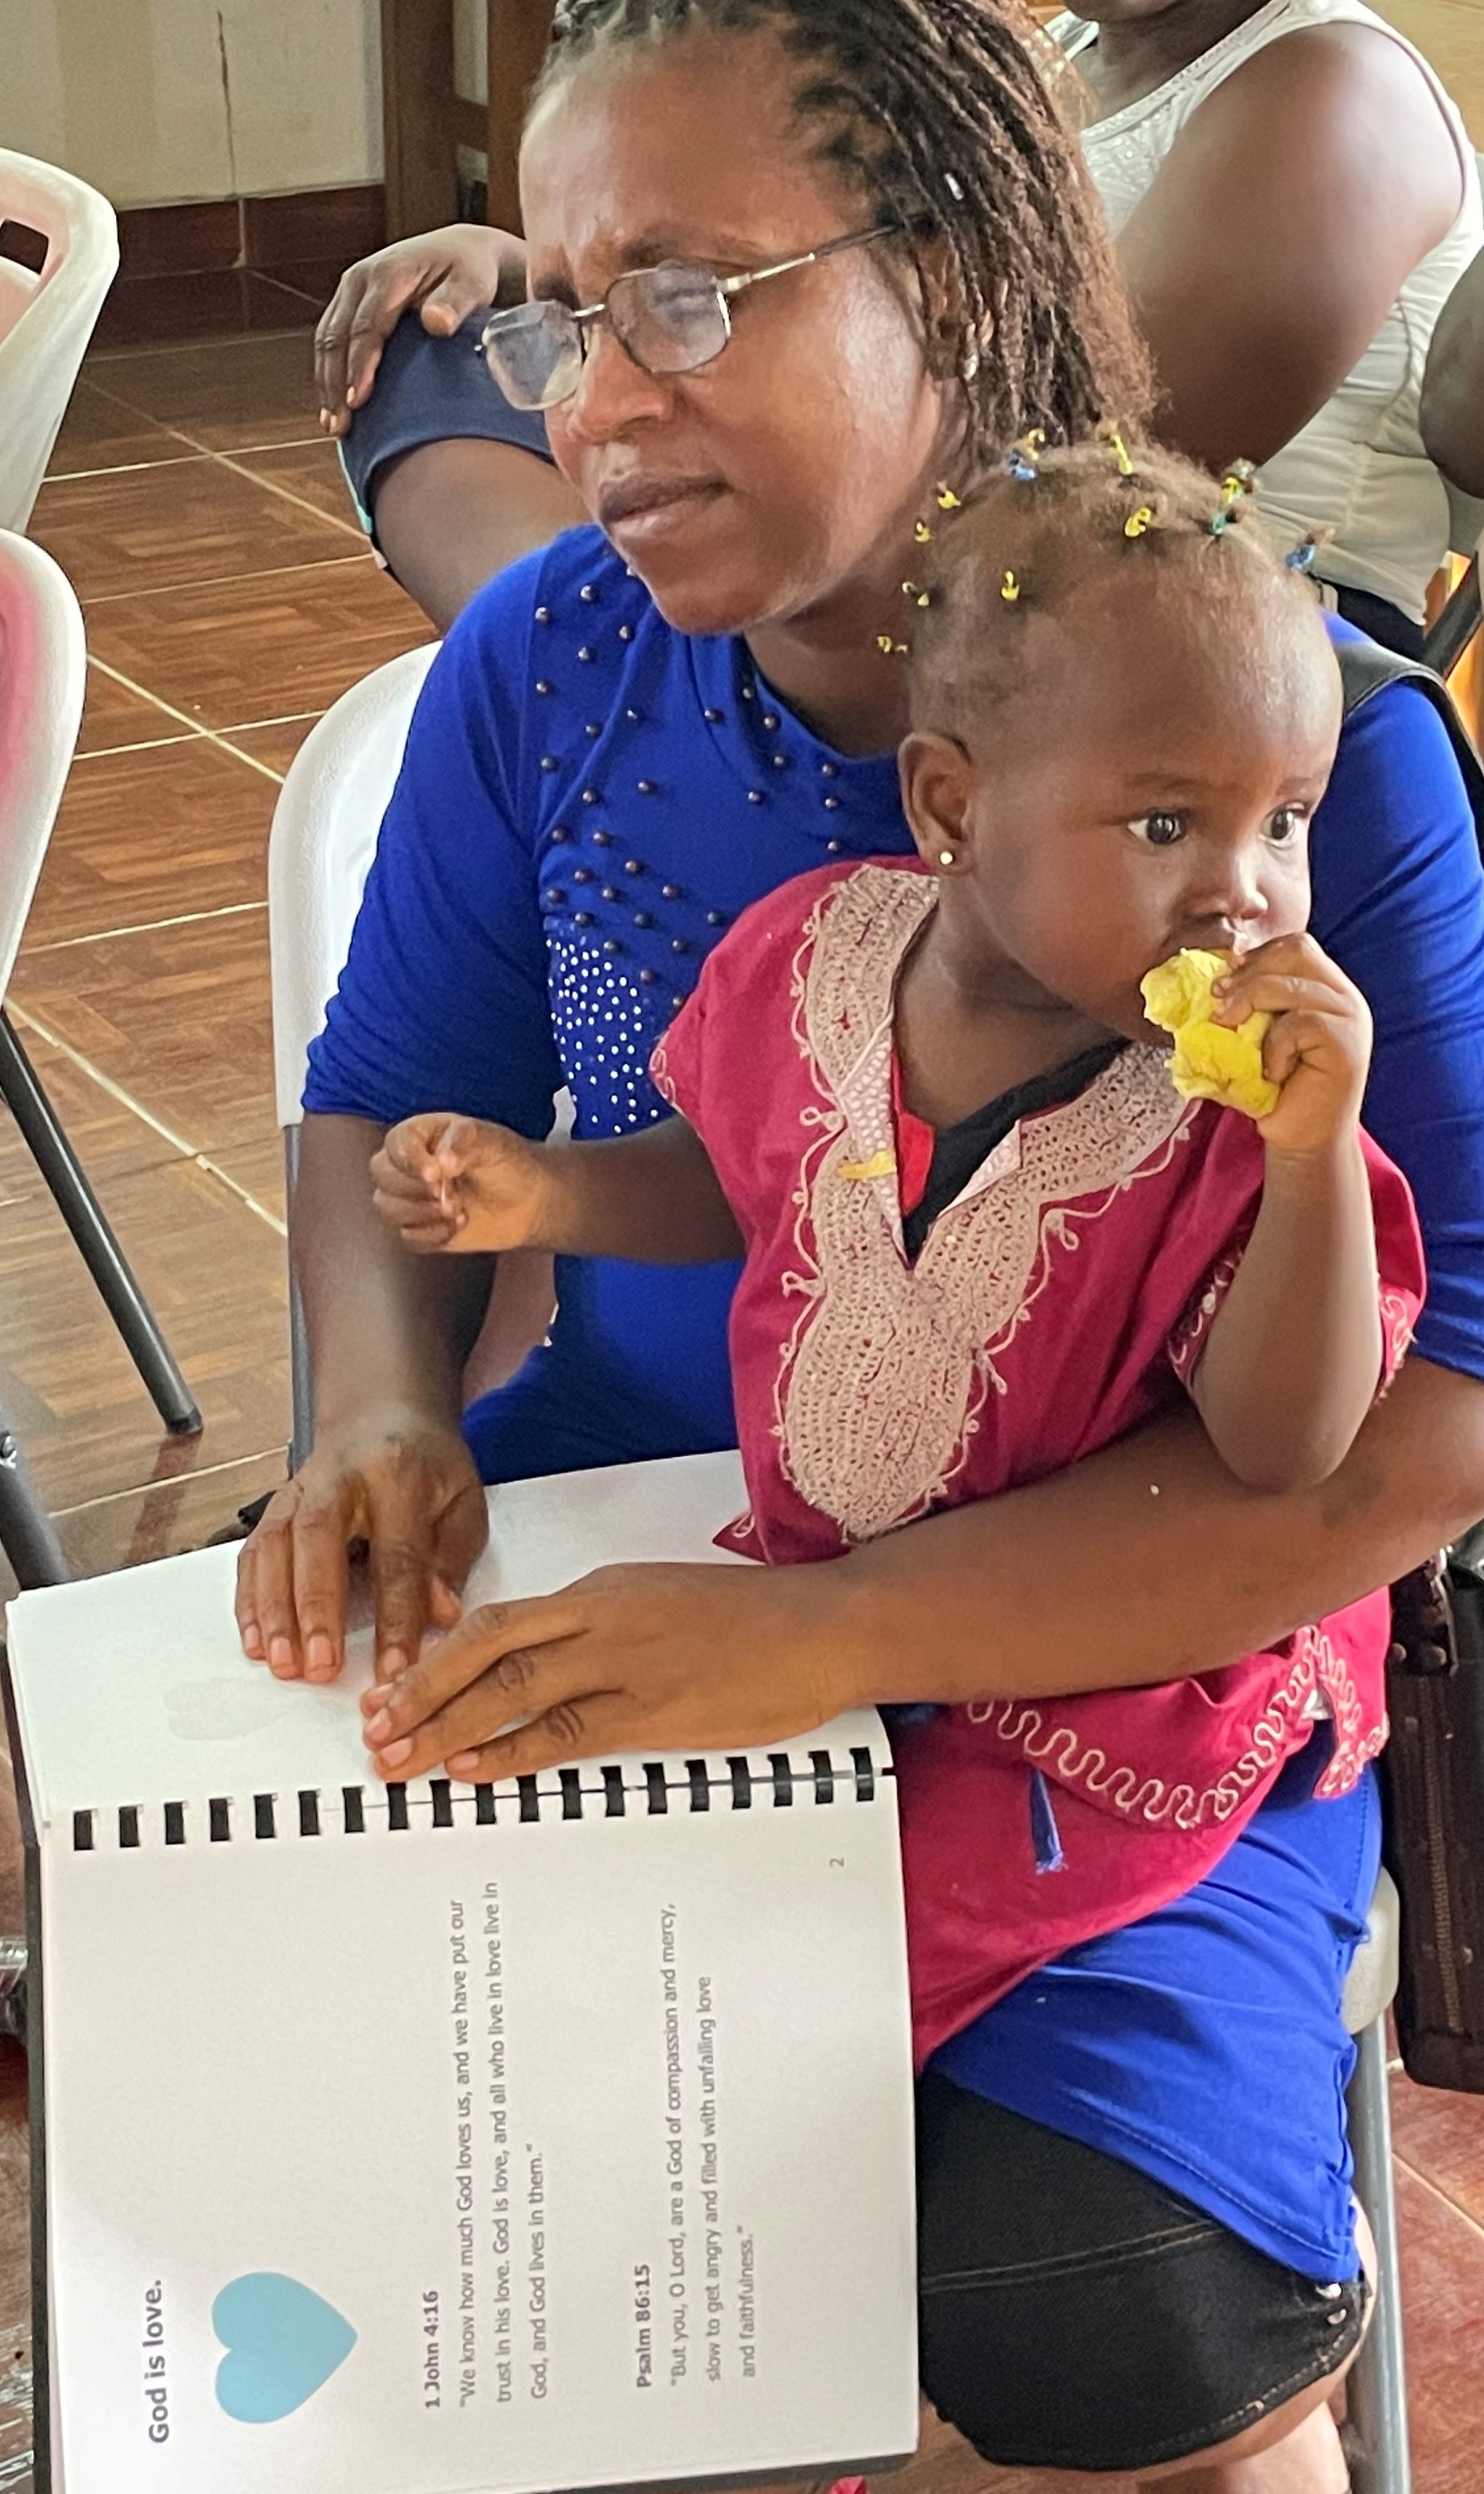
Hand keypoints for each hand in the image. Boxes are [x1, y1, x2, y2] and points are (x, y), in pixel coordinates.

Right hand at [235, 1403, 487, 1684]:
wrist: (386, 1412)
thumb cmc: (429, 1467)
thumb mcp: (463, 1502)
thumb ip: (452, 1559)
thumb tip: (440, 1614)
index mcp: (398, 1476)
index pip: (397, 1555)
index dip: (396, 1617)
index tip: (395, 1669)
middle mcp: (340, 1479)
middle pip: (319, 1542)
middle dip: (316, 1609)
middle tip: (318, 1667)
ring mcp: (300, 1490)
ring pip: (275, 1546)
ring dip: (273, 1610)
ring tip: (281, 1663)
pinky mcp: (275, 1506)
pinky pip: (253, 1552)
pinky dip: (248, 1599)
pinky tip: (254, 1640)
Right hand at [315, 225, 527, 433]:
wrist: (460, 253)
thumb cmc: (469, 273)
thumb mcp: (472, 284)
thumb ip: (456, 303)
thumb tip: (436, 323)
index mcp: (388, 273)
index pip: (366, 326)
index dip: (359, 365)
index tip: (358, 401)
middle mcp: (361, 278)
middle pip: (337, 335)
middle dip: (335, 382)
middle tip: (340, 425)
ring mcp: (351, 291)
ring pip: (327, 339)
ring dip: (327, 383)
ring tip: (333, 424)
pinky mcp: (349, 304)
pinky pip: (330, 340)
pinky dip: (329, 373)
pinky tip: (334, 406)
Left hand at [359, 1561, 851, 1781]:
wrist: (826, 1626)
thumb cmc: (755, 1622)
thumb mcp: (664, 1604)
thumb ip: (606, 1629)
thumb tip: (550, 1666)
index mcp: (603, 1588)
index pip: (498, 1619)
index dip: (436, 1658)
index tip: (393, 1691)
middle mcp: (603, 1616)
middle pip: (487, 1647)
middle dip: (421, 1691)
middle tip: (373, 1730)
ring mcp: (629, 1660)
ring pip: (515, 1687)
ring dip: (448, 1726)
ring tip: (401, 1758)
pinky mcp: (658, 1708)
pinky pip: (569, 1730)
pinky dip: (514, 1749)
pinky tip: (474, 1768)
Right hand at [371, 1115, 549, 1253]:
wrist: (530, 1202)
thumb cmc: (509, 1163)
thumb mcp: (492, 1142)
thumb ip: (464, 1142)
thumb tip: (443, 1160)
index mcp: (423, 1135)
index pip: (396, 1143)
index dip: (410, 1160)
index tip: (437, 1174)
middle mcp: (409, 1164)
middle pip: (382, 1175)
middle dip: (417, 1189)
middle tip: (454, 1195)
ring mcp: (411, 1197)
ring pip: (387, 1207)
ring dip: (424, 1213)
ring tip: (460, 1210)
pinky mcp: (419, 1228)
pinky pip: (406, 1236)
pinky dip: (433, 1234)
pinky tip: (459, 1225)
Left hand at [1214, 933, 1371, 1156]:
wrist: (1303, 1140)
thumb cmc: (1275, 1090)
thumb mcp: (1255, 1038)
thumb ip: (1248, 1005)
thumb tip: (1208, 980)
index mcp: (1325, 988)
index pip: (1293, 946)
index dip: (1254, 957)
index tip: (1221, 986)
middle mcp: (1343, 996)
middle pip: (1295, 951)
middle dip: (1247, 975)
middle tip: (1219, 1007)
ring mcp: (1349, 1018)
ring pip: (1291, 985)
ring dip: (1250, 1005)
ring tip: (1233, 1034)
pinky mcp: (1346, 1043)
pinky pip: (1299, 1024)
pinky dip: (1274, 1046)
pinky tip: (1271, 1072)